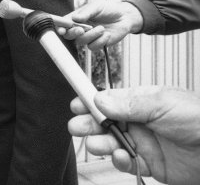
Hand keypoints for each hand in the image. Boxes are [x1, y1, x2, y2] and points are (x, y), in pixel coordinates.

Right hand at [57, 1, 142, 49]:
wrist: (125, 17)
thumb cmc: (109, 9)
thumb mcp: (97, 6)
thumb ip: (86, 12)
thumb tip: (74, 18)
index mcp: (76, 18)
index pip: (64, 23)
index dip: (60, 27)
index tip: (61, 30)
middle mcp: (80, 28)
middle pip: (69, 35)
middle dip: (73, 33)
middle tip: (81, 29)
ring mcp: (88, 37)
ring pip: (81, 42)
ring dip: (91, 36)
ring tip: (102, 28)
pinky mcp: (97, 44)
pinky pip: (93, 47)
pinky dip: (100, 41)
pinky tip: (107, 34)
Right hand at [68, 86, 199, 184]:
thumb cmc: (199, 119)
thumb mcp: (162, 104)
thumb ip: (129, 104)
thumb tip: (100, 101)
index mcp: (141, 101)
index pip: (109, 99)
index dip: (90, 101)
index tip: (76, 104)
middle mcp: (139, 121)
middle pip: (105, 122)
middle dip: (88, 124)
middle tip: (77, 126)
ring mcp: (143, 143)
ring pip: (111, 143)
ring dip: (100, 143)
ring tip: (98, 144)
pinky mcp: (149, 164)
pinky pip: (126, 163)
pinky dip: (119, 161)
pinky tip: (120, 156)